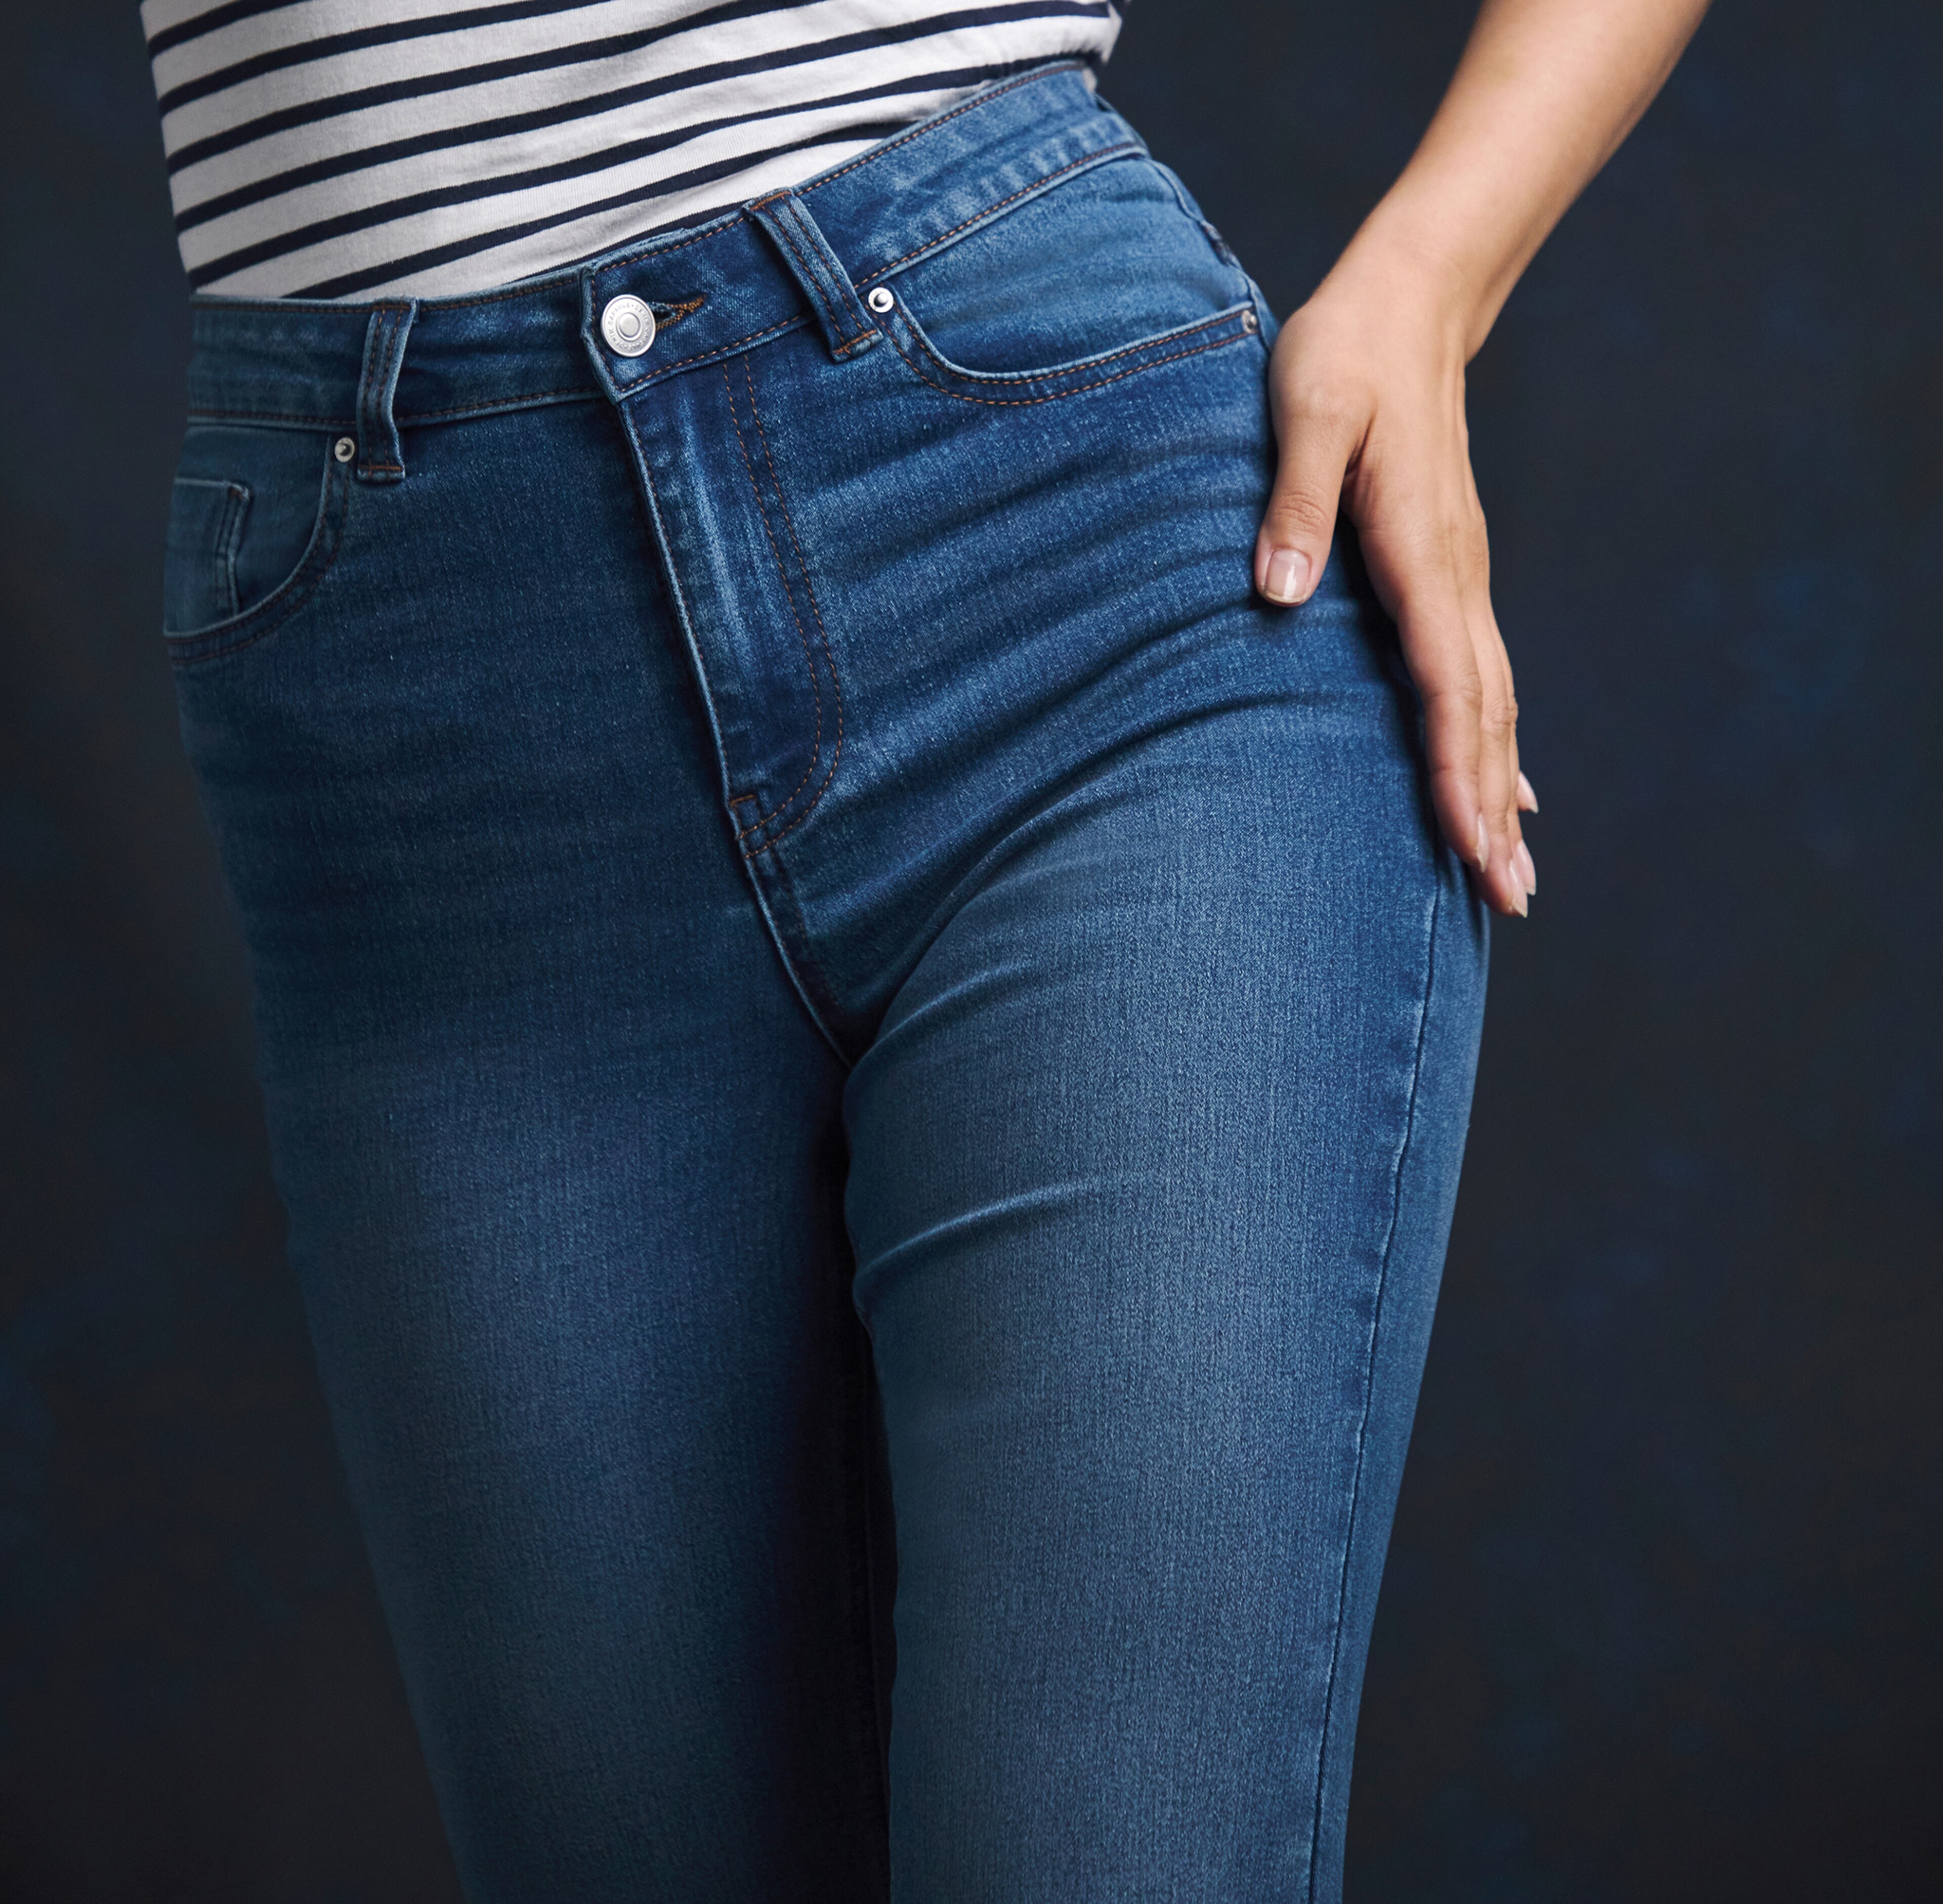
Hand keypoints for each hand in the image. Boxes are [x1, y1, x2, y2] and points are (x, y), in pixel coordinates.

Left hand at [1252, 250, 1537, 915]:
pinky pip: (1483, 678)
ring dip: (1503, 790)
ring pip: (1494, 706)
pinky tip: (1507, 791)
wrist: (1406, 307)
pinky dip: (1495, 743)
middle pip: (1486, 715)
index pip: (1447, 683)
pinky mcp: (1452, 576)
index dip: (1457, 769)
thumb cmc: (1343, 354)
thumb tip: (1278, 591)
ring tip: (1514, 874)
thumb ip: (1295, 498)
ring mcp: (1462, 581)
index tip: (1472, 843)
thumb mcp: (1305, 410)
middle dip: (1495, 810)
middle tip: (1511, 899)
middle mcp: (1456, 580)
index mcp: (1420, 551)